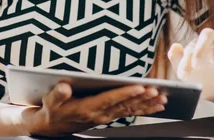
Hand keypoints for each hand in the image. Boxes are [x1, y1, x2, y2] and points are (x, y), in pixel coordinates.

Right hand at [24, 82, 166, 136]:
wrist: (52, 126)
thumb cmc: (52, 109)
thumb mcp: (50, 100)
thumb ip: (58, 93)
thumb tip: (64, 86)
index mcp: (87, 108)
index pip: (110, 99)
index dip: (126, 93)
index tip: (140, 86)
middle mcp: (99, 114)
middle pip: (125, 105)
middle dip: (142, 98)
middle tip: (157, 91)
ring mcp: (106, 117)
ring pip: (130, 110)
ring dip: (147, 104)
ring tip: (162, 98)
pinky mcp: (108, 116)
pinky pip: (130, 113)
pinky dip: (144, 109)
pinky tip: (156, 105)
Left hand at [167, 26, 213, 106]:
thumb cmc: (200, 80)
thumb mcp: (186, 74)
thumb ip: (177, 60)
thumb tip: (175, 46)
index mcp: (198, 46)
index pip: (194, 43)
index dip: (190, 55)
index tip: (188, 71)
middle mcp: (213, 43)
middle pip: (208, 33)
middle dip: (202, 47)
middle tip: (199, 65)